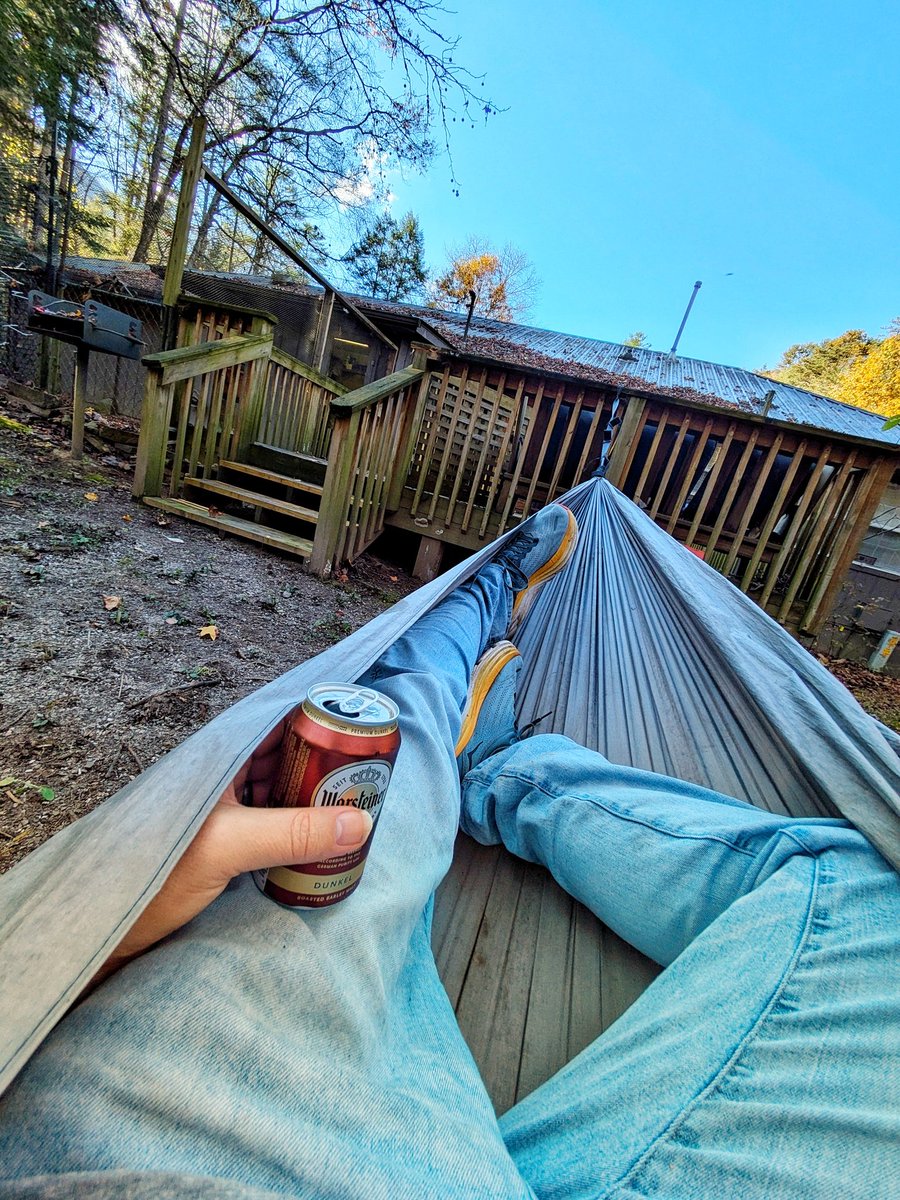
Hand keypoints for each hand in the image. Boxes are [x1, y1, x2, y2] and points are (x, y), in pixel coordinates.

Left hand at [94, 722, 372, 983]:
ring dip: (314, 794)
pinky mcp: (225, 833)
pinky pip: (273, 815)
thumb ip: (293, 833)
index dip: (320, 719)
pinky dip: (298, 821)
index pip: (279, 719)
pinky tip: (322, 836)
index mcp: (218, 755)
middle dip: (326, 762)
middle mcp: (223, 771)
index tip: (362, 731)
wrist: (109, 925)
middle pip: (287, 752)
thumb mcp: (231, 847)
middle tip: (369, 777)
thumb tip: (360, 823)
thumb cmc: (157, 874)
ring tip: (355, 806)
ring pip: (282, 785)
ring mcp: (224, 803)